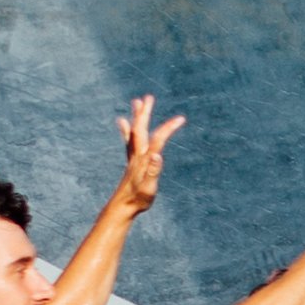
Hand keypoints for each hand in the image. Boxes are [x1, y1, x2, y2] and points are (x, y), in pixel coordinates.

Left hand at [111, 96, 184, 213]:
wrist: (123, 206)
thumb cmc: (138, 199)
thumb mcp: (149, 187)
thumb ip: (153, 171)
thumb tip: (157, 155)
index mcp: (144, 160)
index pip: (158, 140)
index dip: (169, 128)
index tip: (181, 118)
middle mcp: (137, 155)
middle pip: (141, 130)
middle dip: (145, 113)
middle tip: (148, 97)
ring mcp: (133, 157)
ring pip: (134, 132)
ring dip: (137, 116)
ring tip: (137, 102)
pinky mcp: (131, 162)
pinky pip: (129, 141)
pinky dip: (127, 129)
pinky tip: (123, 122)